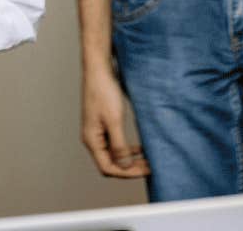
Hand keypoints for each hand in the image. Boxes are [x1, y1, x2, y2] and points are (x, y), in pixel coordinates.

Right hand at [81, 64, 148, 178]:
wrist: (99, 69)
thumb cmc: (103, 91)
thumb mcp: (114, 120)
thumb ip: (119, 145)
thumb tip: (124, 167)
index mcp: (91, 140)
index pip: (108, 167)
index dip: (127, 173)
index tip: (145, 170)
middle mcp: (93, 139)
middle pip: (111, 163)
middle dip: (130, 167)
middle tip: (150, 167)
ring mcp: (98, 132)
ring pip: (114, 154)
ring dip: (130, 159)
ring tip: (148, 159)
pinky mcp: (103, 124)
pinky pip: (116, 143)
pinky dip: (128, 148)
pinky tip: (140, 148)